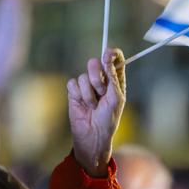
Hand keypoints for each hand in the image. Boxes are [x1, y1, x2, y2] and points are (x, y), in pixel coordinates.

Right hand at [67, 49, 125, 177]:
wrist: (93, 135)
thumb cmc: (108, 119)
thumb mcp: (116, 97)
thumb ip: (111, 77)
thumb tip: (106, 57)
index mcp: (115, 80)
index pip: (114, 59)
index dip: (111, 54)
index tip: (107, 53)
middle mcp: (101, 80)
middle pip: (96, 63)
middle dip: (97, 76)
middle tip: (101, 91)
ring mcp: (87, 86)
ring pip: (84, 76)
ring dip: (89, 93)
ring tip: (93, 105)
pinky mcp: (74, 92)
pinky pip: (73, 84)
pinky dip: (78, 95)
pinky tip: (83, 105)